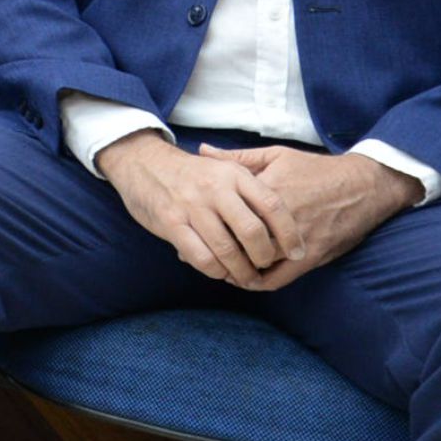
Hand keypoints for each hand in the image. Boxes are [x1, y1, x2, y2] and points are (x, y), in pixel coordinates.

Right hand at [94, 133, 295, 285]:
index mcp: (233, 174)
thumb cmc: (191, 173)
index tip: (298, 253)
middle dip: (265, 257)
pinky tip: (220, 271)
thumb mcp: (224, 167)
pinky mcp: (171, 223)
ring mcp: (191, 206)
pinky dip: (216, 271)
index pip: (272, 205)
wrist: (143, 163)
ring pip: (227, 250)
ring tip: (247, 278)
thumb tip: (287, 218)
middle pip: (252, 231)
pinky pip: (201, 257)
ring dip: (242, 271)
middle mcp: (214, 189)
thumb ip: (251, 187)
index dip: (289, 233)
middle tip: (267, 267)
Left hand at [196, 144, 422, 287]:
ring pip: (256, 262)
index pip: (227, 211)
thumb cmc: (316, 169)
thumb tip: (202, 151)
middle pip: (238, 240)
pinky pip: (280, 278)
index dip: (206, 221)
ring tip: (219, 266)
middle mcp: (280, 218)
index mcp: (267, 190)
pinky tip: (246, 279)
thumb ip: (237, 158)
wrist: (364, 186)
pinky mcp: (312, 257)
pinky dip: (259, 282)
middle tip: (198, 249)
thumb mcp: (275, 156)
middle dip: (217, 247)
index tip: (189, 223)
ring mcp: (297, 240)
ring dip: (236, 267)